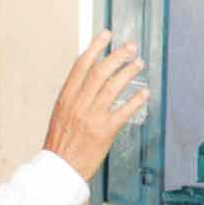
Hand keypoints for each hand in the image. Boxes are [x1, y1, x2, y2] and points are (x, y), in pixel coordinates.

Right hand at [43, 30, 148, 180]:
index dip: (95, 47)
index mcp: (66, 98)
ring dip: (128, 73)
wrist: (59, 169)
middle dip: (117, 56)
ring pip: (112, 87)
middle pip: (100, 72)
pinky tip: (144, 93)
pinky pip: (123, 112)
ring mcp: (91, 117)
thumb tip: (88, 78)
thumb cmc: (60, 143)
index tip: (106, 35)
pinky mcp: (104, 132)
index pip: (81, 65)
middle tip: (131, 47)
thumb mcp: (61, 114)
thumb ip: (74, 96)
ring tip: (139, 64)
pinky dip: (135, 100)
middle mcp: (78, 104)